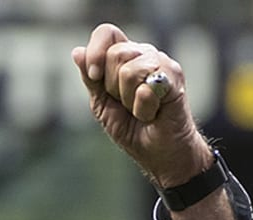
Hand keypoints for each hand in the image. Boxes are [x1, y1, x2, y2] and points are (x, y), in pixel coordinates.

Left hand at [71, 24, 210, 188]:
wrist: (159, 153)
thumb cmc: (133, 128)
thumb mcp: (102, 104)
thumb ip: (91, 78)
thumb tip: (77, 51)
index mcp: (125, 56)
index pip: (107, 33)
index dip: (96, 51)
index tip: (94, 76)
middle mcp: (144, 54)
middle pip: (116, 53)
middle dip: (113, 87)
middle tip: (127, 103)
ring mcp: (162, 63)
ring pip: (130, 70)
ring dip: (129, 100)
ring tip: (141, 109)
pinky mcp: (175, 77)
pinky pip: (146, 88)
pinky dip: (144, 109)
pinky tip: (153, 113)